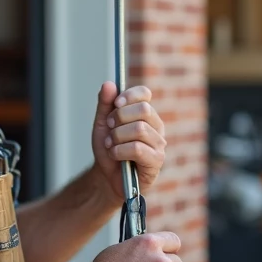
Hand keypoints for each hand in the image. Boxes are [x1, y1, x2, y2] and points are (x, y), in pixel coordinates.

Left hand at [91, 82, 165, 202]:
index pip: (145, 94)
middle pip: (144, 109)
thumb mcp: (102, 124)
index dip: (129, 95)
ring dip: (118, 136)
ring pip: (139, 129)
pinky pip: (138, 148)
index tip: (115, 104)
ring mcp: (159, 144)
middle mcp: (156, 126)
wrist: (106, 177)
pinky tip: (115, 155)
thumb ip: (105, 104)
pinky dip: (120, 150)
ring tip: (110, 145)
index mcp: (146, 114)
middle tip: (109, 127)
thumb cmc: (109, 149)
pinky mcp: (156, 161)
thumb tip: (109, 84)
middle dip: (120, 117)